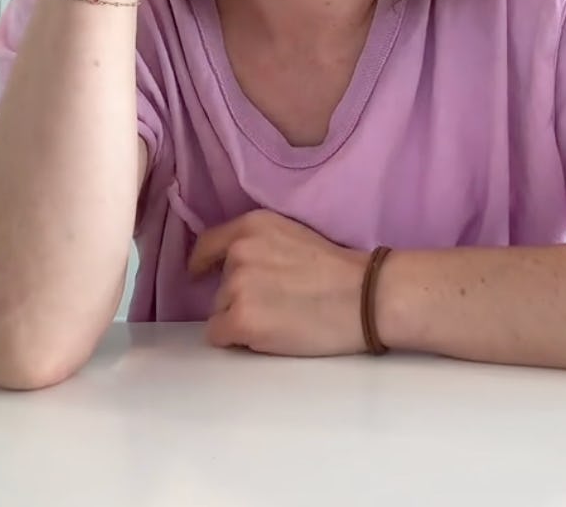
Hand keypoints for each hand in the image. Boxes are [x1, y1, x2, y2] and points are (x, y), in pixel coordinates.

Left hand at [189, 211, 367, 355]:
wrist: (363, 296)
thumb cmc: (338, 269)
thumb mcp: (291, 235)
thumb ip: (257, 245)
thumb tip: (229, 268)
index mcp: (251, 225)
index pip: (206, 245)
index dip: (204, 264)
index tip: (202, 275)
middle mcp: (238, 251)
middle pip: (218, 285)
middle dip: (237, 297)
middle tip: (274, 304)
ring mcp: (237, 286)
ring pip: (219, 312)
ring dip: (239, 319)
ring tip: (277, 320)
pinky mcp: (240, 320)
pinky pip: (218, 336)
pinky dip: (236, 340)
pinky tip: (265, 337)